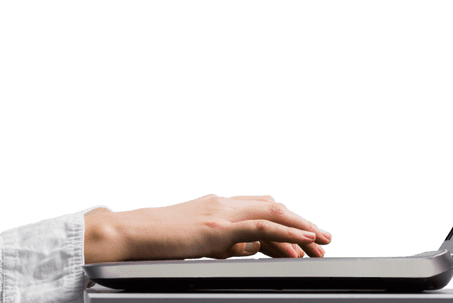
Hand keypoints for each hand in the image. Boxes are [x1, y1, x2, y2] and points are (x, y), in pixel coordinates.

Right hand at [83, 193, 331, 262]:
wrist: (129, 234)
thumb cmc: (154, 241)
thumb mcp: (194, 241)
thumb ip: (222, 242)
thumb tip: (248, 248)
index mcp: (216, 206)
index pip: (259, 208)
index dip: (285, 221)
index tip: (303, 236)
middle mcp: (222, 203)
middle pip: (272, 208)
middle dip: (300, 222)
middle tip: (323, 239)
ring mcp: (220, 213)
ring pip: (272, 213)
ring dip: (300, 227)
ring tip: (321, 241)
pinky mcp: (217, 227)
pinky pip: (260, 226)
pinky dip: (286, 232)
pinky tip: (302, 240)